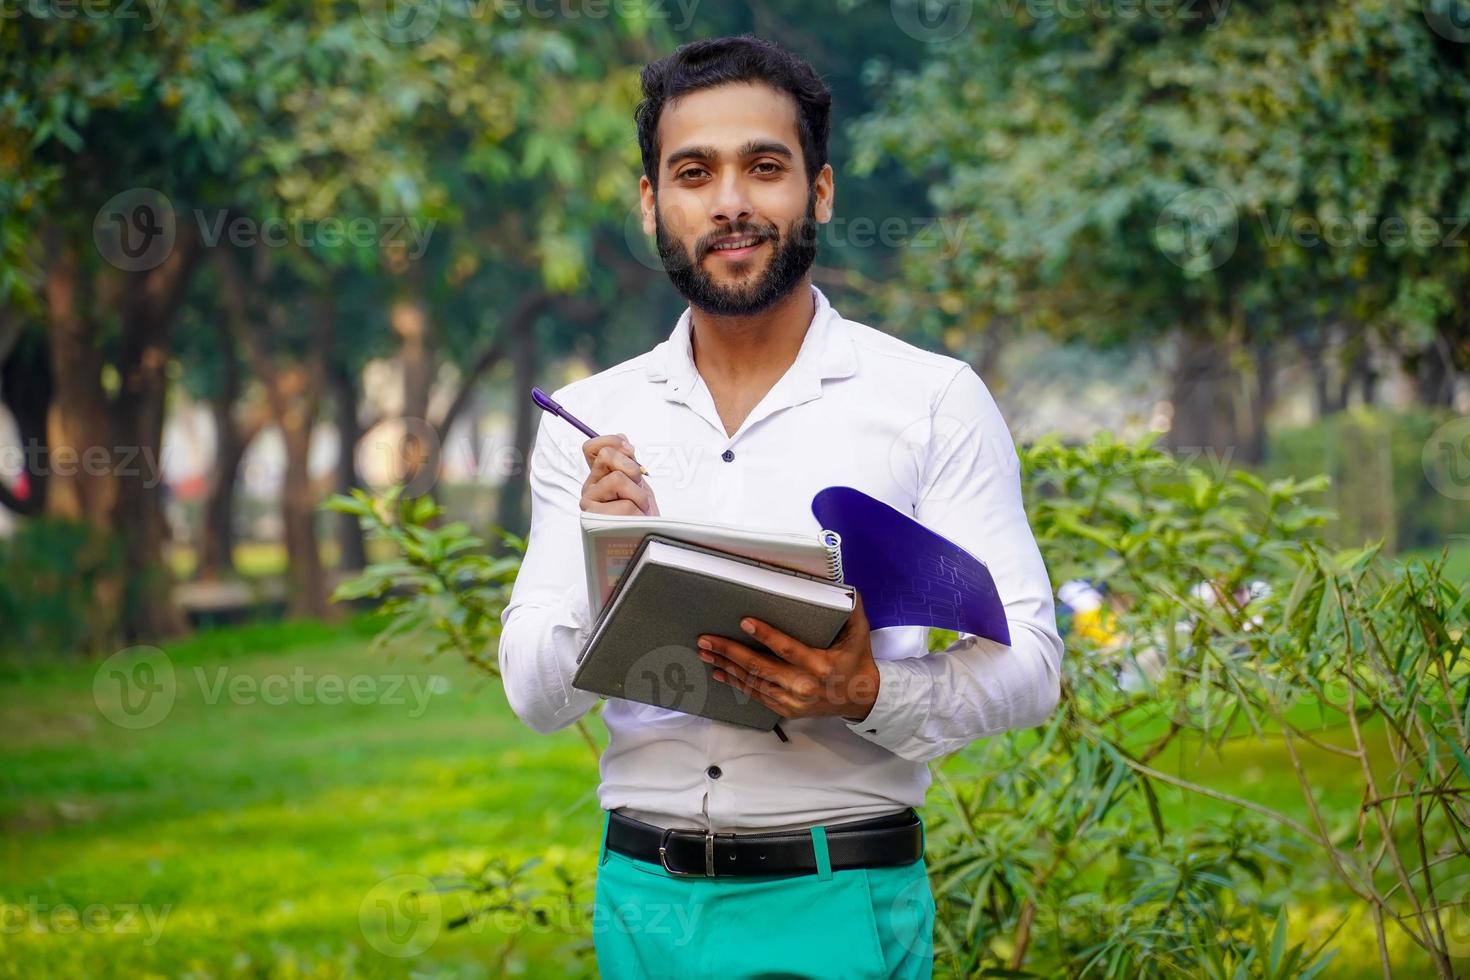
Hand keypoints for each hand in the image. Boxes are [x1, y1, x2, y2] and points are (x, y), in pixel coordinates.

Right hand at [579, 433, 658, 515]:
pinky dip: (638, 512)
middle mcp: (590, 488)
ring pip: (619, 479)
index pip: (592, 447)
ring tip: (639, 509)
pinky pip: (625, 505)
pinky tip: (634, 521)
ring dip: (639, 494)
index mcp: (599, 477)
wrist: (645, 542)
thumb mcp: (638, 483)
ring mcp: (589, 503)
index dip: (611, 441)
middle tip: (638, 487)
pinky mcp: (594, 520)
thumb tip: (624, 443)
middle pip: (607, 456)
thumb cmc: (642, 515)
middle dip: (631, 468)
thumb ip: (628, 461)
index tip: (630, 452)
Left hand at [696, 591, 879, 721]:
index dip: (765, 635)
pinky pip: (756, 695)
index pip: (787, 649)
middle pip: (760, 667)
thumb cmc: (857, 661)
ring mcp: (793, 700)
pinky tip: (719, 673)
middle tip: (707, 640)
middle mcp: (804, 685)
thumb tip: (844, 587)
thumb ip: (850, 609)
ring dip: (726, 667)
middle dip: (730, 652)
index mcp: (820, 665)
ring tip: (705, 653)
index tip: (744, 622)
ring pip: (753, 682)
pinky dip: (736, 684)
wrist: (863, 699)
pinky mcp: (787, 710)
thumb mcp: (859, 634)